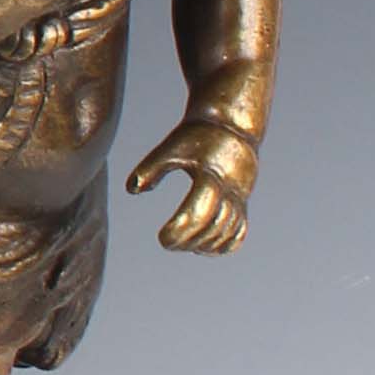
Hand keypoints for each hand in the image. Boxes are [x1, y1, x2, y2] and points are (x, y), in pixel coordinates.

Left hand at [126, 115, 256, 254]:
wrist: (231, 126)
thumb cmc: (196, 136)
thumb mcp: (171, 148)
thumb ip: (150, 168)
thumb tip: (131, 189)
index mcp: (211, 176)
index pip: (199, 213)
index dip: (180, 230)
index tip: (162, 239)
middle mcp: (229, 190)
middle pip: (213, 226)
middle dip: (189, 241)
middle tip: (167, 243)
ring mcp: (239, 197)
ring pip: (227, 232)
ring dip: (205, 245)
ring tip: (183, 245)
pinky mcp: (242, 202)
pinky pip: (239, 231)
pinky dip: (224, 245)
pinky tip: (204, 248)